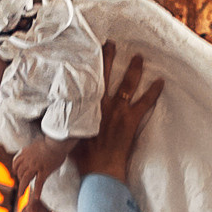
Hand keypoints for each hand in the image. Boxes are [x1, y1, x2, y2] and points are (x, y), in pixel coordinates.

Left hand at [12, 132, 72, 209]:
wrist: (57, 142)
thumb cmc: (51, 142)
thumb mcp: (38, 143)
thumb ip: (34, 148)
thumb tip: (36, 148)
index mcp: (26, 152)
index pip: (16, 162)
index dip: (15, 169)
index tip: (15, 173)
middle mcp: (28, 160)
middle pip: (19, 172)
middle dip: (19, 179)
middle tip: (21, 185)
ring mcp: (36, 167)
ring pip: (25, 179)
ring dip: (22, 188)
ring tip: (20, 195)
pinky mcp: (44, 171)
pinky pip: (39, 183)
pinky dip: (38, 191)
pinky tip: (37, 198)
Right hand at [75, 48, 162, 186]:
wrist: (100, 169)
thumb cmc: (82, 155)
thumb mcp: (67, 134)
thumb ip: (64, 120)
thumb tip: (50, 113)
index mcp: (85, 106)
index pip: (85, 80)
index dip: (86, 65)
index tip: (86, 52)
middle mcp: (101, 103)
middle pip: (104, 74)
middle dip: (108, 57)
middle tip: (111, 43)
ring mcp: (118, 110)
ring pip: (127, 84)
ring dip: (133, 69)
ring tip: (138, 57)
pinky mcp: (132, 120)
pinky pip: (146, 101)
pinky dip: (154, 91)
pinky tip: (161, 81)